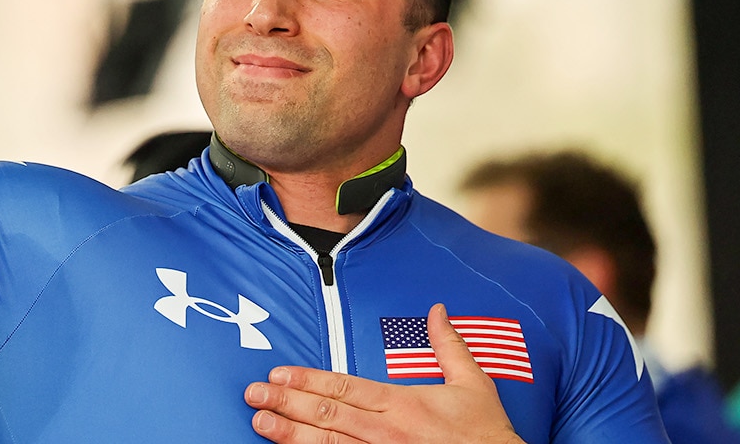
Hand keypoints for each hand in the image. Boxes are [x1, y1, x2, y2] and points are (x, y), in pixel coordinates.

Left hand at [245, 304, 521, 443]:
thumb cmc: (486, 433)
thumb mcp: (473, 383)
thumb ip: (449, 345)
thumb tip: (437, 308)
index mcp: (402, 404)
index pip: (344, 388)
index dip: (307, 379)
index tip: (278, 373)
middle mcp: (387, 433)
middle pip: (326, 415)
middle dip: (285, 403)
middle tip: (253, 394)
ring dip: (289, 434)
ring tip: (259, 422)